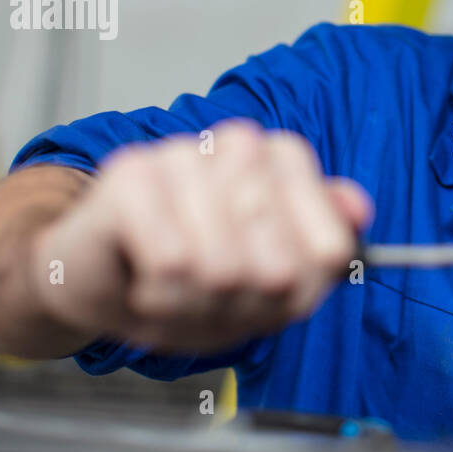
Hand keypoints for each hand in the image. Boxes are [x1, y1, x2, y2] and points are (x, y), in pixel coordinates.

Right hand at [29, 119, 372, 352]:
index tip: (266, 289)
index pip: (331, 245)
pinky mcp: (132, 173)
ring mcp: (184, 153)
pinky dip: (158, 295)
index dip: (296, 290)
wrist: (94, 281)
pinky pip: (172, 263)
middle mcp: (239, 146)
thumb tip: (358, 208)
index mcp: (283, 164)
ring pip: (222, 266)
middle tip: (210, 296)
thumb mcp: (272, 278)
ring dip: (194, 305)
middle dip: (241, 305)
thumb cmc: (186, 279)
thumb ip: (320, 244)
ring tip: (174, 289)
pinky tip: (144, 281)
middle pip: (277, 265)